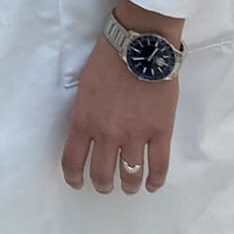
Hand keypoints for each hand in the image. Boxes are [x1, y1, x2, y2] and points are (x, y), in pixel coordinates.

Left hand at [61, 12, 180, 196]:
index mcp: (84, 121)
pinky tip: (151, 185)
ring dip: (128, 185)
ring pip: (131, 174)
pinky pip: (159, 166)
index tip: (77, 183)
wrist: (140, 46)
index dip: (74, 177)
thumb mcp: (83, 86)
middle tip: (105, 185)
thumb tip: (86, 132)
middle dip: (102, 184)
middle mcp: (108, 134)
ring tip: (129, 187)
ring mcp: (136, 135)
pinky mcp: (161, 132)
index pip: (73, 161)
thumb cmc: (108, 60)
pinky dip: (155, 180)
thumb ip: (84, 113)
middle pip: (102, 174)